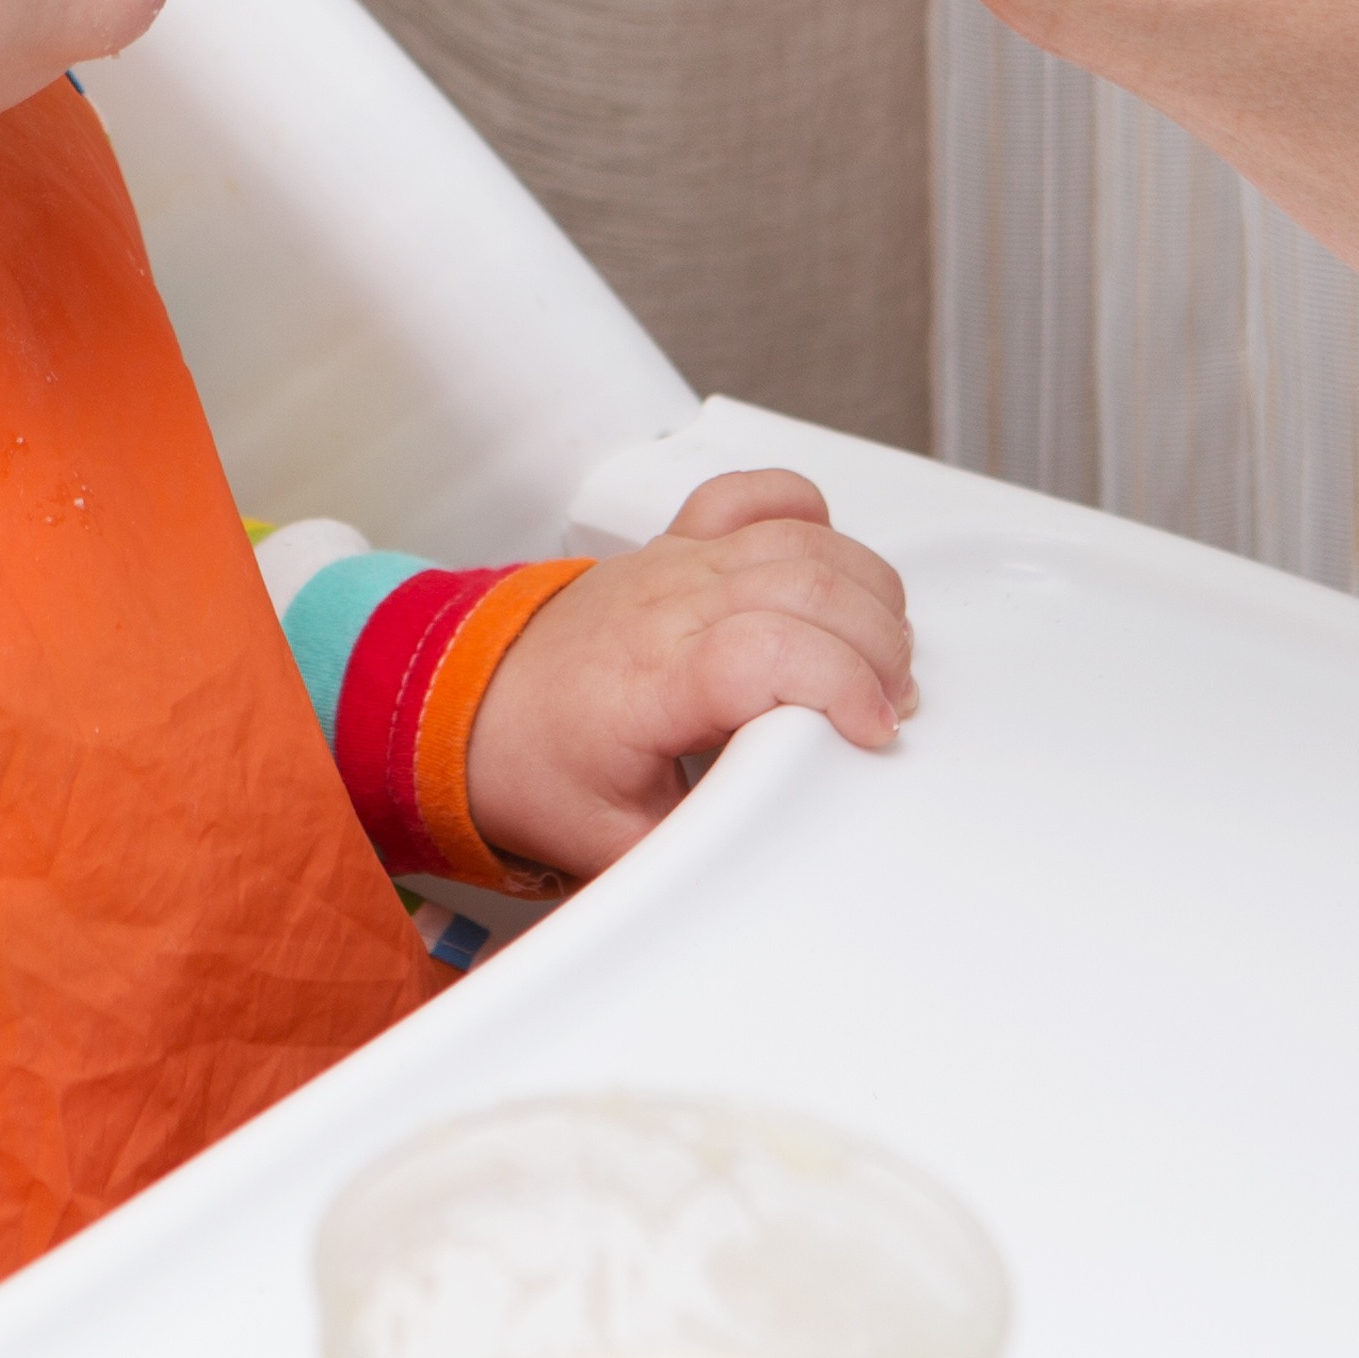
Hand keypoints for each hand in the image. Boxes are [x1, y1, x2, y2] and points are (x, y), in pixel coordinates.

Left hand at [461, 470, 918, 880]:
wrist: (470, 706)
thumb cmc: (538, 764)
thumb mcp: (618, 842)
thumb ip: (699, 849)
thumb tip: (773, 862)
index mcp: (653, 680)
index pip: (770, 652)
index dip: (842, 685)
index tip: (872, 733)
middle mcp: (671, 604)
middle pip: (807, 584)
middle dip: (878, 646)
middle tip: (888, 705)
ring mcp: (680, 564)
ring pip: (802, 537)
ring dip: (866, 589)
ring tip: (882, 654)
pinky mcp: (684, 543)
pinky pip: (760, 495)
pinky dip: (813, 515)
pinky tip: (834, 566)